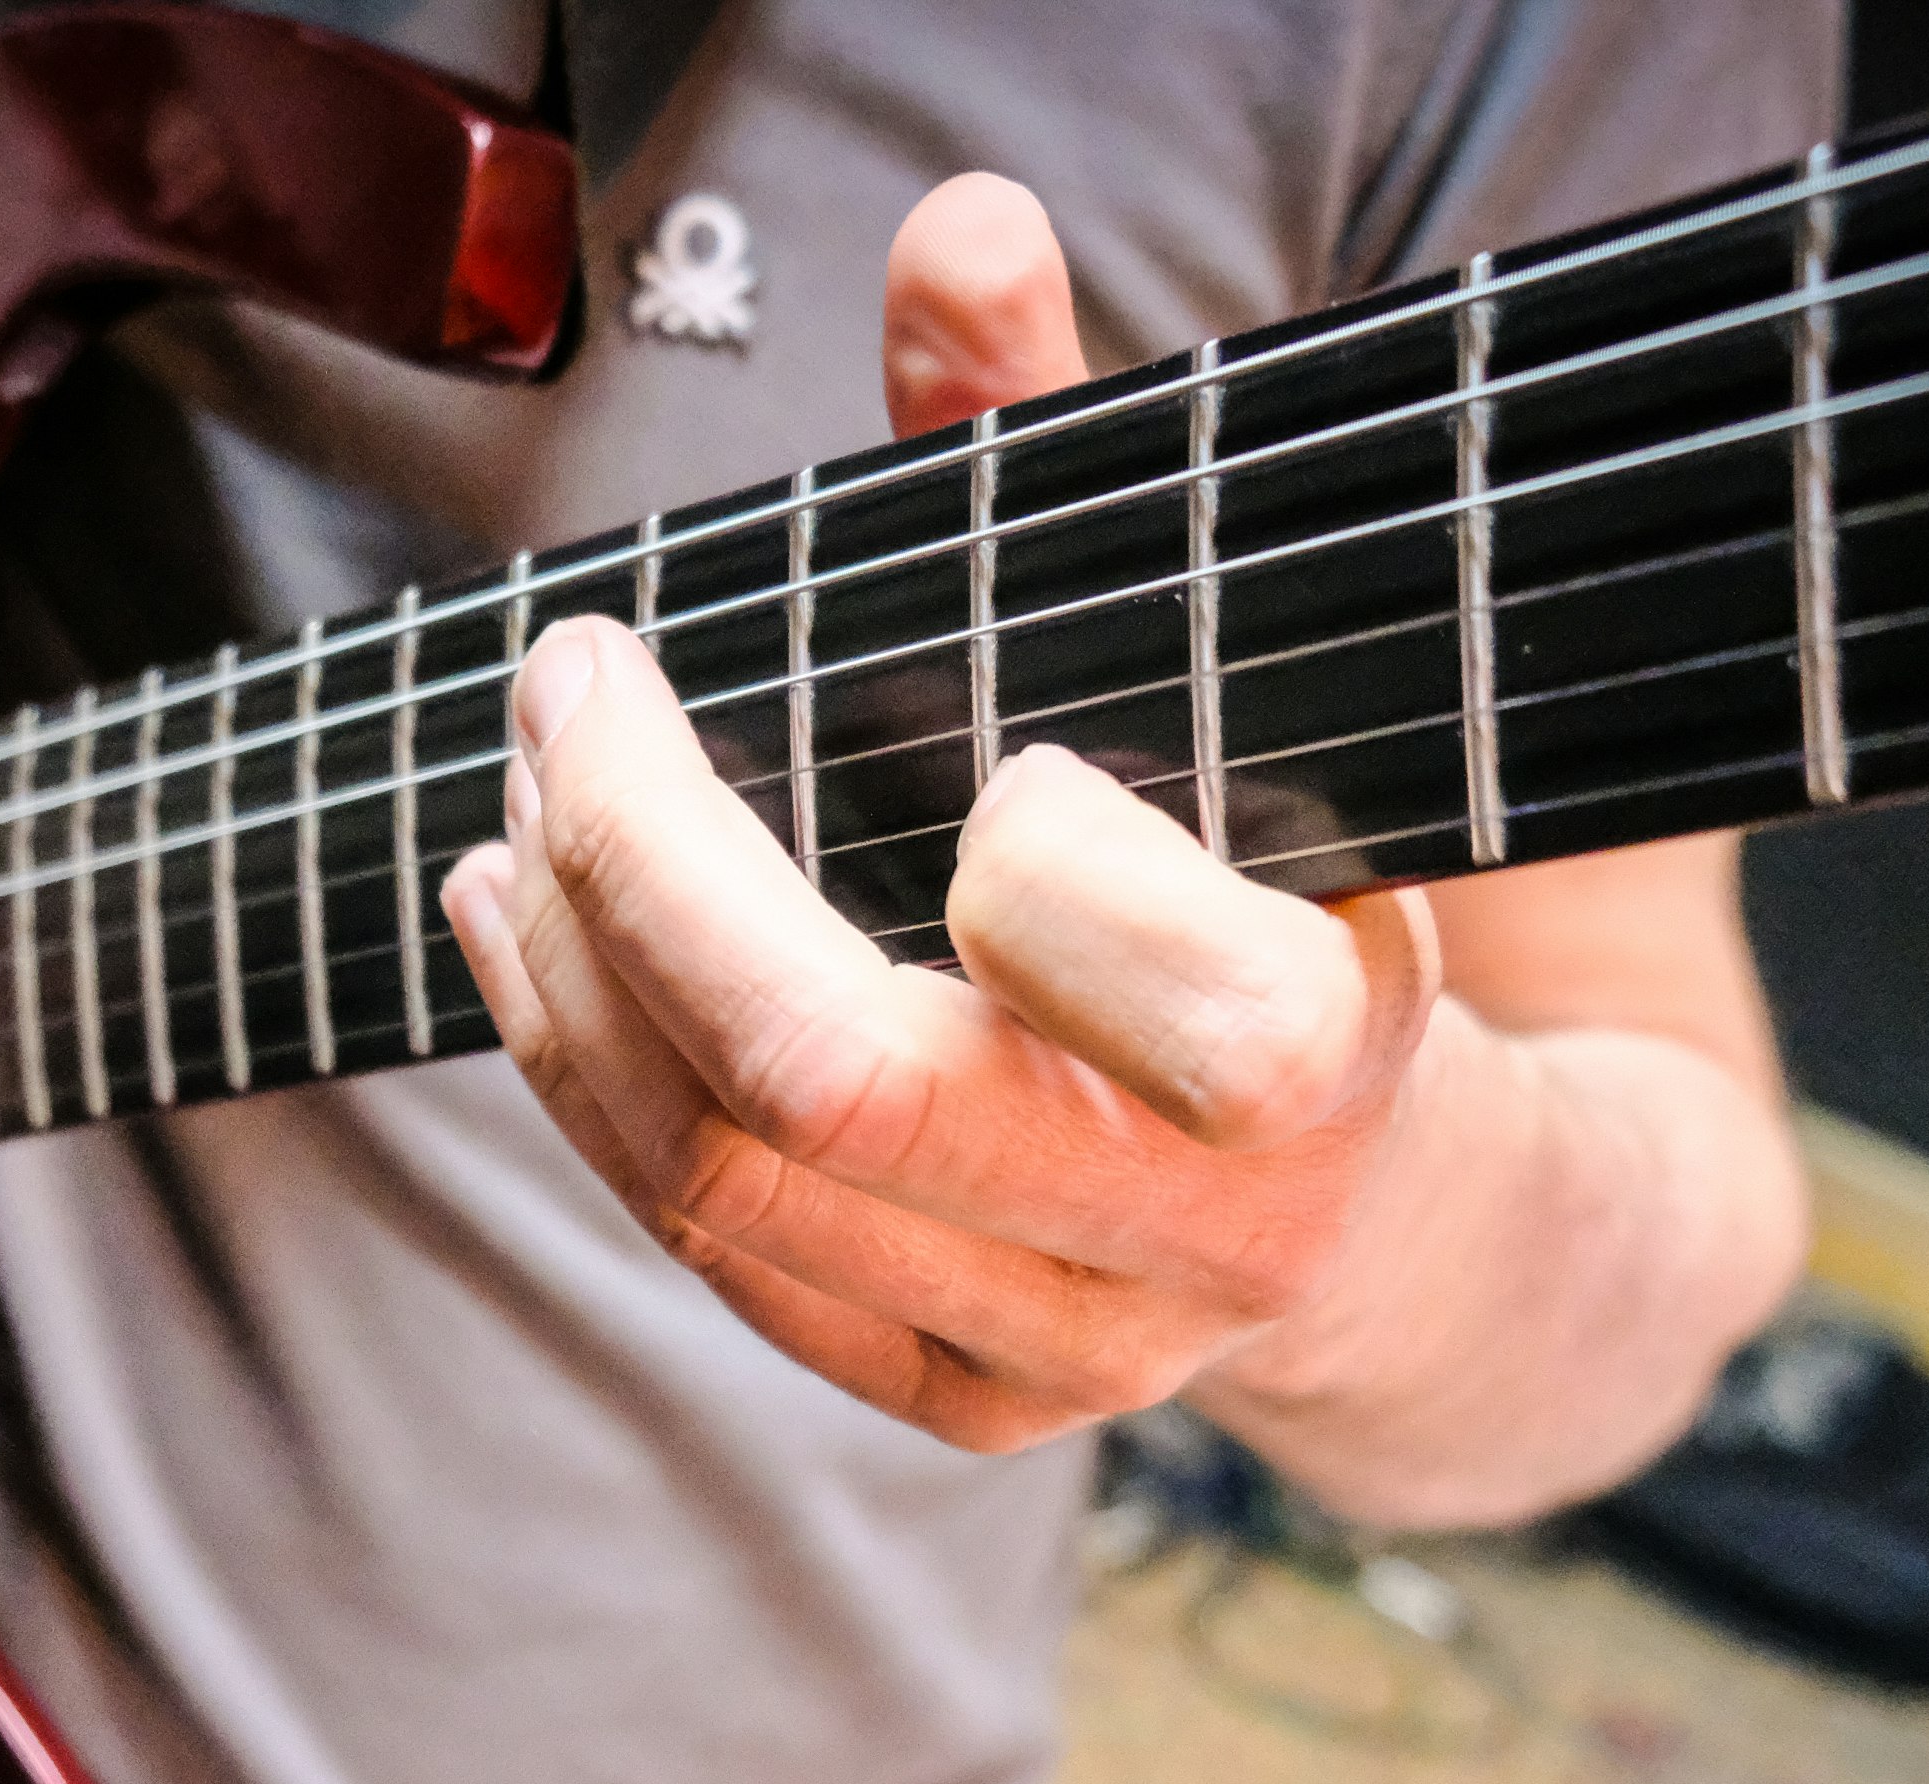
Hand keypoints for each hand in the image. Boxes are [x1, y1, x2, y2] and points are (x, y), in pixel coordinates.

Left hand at [439, 177, 1442, 1452]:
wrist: (1413, 1213)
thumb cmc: (1299, 888)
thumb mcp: (1216, 669)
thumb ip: (1077, 458)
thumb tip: (959, 234)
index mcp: (1309, 1055)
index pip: (1059, 913)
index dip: (967, 812)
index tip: (924, 715)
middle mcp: (1190, 1241)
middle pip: (823, 1078)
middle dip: (641, 862)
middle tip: (567, 696)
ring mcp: (1064, 1352)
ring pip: (726, 1182)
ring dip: (572, 978)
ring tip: (514, 815)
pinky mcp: (957, 1403)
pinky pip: (715, 1257)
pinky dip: (594, 1086)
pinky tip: (536, 950)